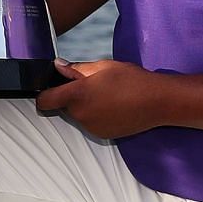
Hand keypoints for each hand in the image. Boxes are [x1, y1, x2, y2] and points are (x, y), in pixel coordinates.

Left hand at [35, 58, 169, 139]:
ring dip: (85, 106)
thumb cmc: (132, 80)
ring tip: (107, 95)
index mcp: (78, 95)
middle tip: (92, 84)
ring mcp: (92, 127)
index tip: (50, 88)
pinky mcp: (103, 134)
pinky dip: (96, 115)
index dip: (44, 94)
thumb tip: (58, 67)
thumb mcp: (103, 66)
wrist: (157, 102)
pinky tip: (113, 106)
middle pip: (63, 107)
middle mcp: (81, 115)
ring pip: (78, 115)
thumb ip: (76, 69)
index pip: (45, 101)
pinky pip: (91, 123)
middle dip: (71, 96)